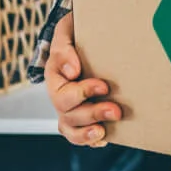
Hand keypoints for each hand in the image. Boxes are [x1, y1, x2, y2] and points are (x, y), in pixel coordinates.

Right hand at [44, 13, 122, 146]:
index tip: (104, 86)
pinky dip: (90, 140)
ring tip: (103, 132)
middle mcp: (60, 97)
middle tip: (116, 110)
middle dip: (93, 114)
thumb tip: (72, 71)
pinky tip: (104, 138)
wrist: (83, 35)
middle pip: (69, 115)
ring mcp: (70, 109)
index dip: (83, 93)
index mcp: (54, 78)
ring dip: (87, 134)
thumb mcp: (66, 30)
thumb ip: (65, 48)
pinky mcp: (83, 116)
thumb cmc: (74, 32)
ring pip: (72, 130)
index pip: (62, 95)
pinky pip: (80, 136)